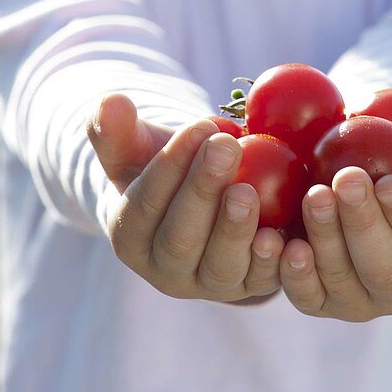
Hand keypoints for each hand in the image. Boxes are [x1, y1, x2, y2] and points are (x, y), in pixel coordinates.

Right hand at [86, 94, 284, 303]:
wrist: (207, 193)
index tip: (200, 126)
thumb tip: (110, 103)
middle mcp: (164, 271)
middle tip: (226, 147)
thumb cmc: (166, 165)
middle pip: (180, 239)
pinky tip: (281, 232)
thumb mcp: (136, 145)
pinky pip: (259, 282)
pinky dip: (271, 262)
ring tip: (249, 190)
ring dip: (235, 229)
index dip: (171, 165)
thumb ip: (116, 128)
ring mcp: (207, 284)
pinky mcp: (248, 288)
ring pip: (219, 267)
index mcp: (129, 237)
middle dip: (203, 191)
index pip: (145, 204)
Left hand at [278, 156, 391, 321]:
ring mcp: (362, 303)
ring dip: (327, 237)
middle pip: (384, 269)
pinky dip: (296, 275)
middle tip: (347, 181)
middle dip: (363, 223)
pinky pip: (308, 297)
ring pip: (343, 280)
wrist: (372, 195)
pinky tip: (289, 245)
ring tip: (316, 194)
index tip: (388, 183)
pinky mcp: (323, 304)